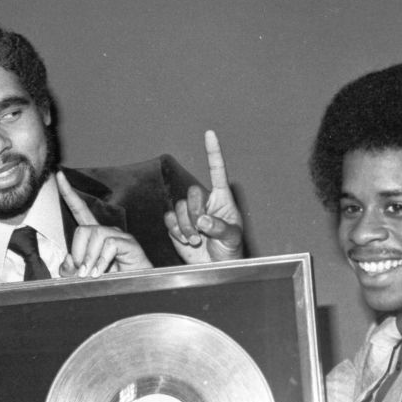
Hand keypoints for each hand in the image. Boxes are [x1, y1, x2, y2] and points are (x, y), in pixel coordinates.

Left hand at [56, 171, 152, 277]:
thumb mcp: (82, 277)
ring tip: (92, 274)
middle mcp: (106, 231)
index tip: (59, 175)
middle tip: (82, 272)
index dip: (69, 193)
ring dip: (89, 258)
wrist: (133, 290)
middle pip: (82, 229)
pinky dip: (101, 260)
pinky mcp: (129, 243)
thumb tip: (69, 260)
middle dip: (77, 252)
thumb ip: (70, 269)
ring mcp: (119, 236)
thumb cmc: (109, 282)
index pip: (79, 210)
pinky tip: (101, 272)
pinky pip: (109, 244)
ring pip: (95, 235)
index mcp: (94, 236)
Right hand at [165, 130, 244, 263]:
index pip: (217, 170)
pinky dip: (176, 231)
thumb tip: (203, 220)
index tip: (209, 133)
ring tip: (196, 240)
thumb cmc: (230, 251)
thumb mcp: (232, 238)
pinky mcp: (176, 225)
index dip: (213, 152)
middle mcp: (204, 203)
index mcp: (222, 199)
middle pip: (192, 193)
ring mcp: (189, 214)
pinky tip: (186, 240)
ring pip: (179, 208)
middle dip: (195, 213)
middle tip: (203, 230)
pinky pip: (169, 220)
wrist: (215, 268)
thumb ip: (220, 227)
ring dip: (186, 227)